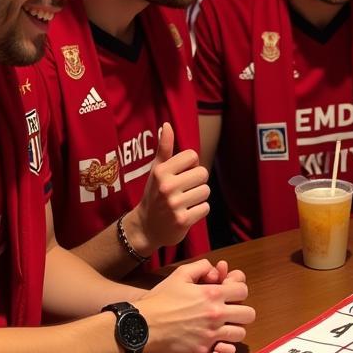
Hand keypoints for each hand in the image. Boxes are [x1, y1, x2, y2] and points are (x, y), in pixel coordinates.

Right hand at [129, 122, 210, 250]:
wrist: (146, 228)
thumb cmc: (154, 195)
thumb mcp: (156, 170)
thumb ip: (164, 148)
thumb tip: (167, 125)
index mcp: (161, 171)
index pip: (193, 156)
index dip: (190, 166)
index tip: (180, 175)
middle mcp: (167, 186)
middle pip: (203, 173)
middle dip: (196, 182)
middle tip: (183, 191)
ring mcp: (174, 204)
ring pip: (206, 191)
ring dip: (198, 198)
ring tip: (184, 203)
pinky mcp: (183, 220)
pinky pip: (205, 208)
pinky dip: (199, 211)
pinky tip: (186, 214)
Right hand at [139, 258, 255, 352]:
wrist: (143, 325)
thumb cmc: (161, 299)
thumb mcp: (180, 275)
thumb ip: (201, 267)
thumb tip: (216, 269)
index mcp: (213, 294)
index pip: (243, 291)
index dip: (237, 291)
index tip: (229, 295)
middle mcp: (216, 315)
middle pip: (249, 314)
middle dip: (241, 312)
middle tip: (230, 313)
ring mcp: (211, 335)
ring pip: (240, 334)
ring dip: (233, 330)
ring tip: (222, 329)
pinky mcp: (203, 352)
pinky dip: (224, 350)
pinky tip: (216, 346)